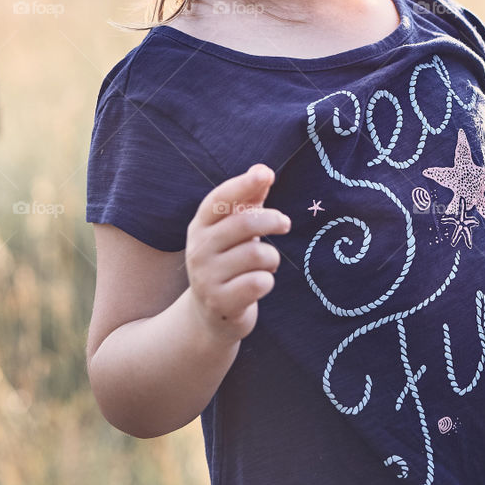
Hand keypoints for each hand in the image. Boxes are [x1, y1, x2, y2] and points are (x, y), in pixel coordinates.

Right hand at [185, 164, 290, 340]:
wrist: (211, 315)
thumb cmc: (229, 261)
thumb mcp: (234, 230)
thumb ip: (248, 199)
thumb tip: (263, 170)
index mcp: (200, 226)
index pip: (219, 199)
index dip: (243, 184)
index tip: (267, 175)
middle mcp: (198, 249)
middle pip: (244, 223)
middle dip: (272, 220)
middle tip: (285, 224)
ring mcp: (206, 277)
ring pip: (257, 254)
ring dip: (273, 258)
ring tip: (268, 264)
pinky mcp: (220, 302)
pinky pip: (259, 282)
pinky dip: (268, 281)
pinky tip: (260, 284)